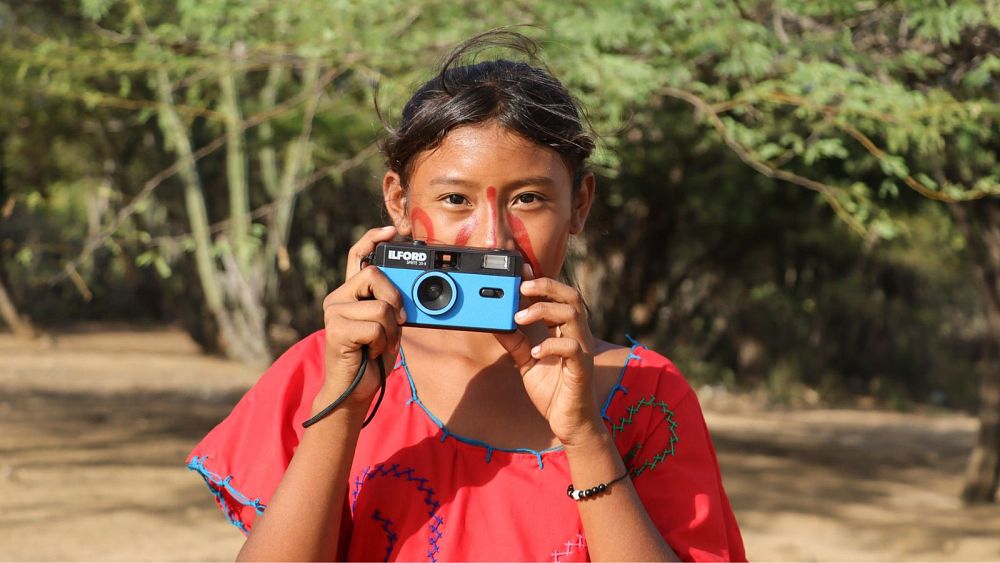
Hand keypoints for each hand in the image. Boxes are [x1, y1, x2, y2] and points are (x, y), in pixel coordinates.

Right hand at [317, 226, 404, 414]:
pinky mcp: (336, 330)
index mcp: (350, 293)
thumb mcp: (389, 324)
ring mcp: (334, 312)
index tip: (392, 231)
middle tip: (398, 322)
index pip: (357, 256)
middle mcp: (338, 298)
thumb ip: (392, 303)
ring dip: (392, 329)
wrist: (355, 390)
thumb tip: (409, 288)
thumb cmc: (372, 357)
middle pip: (374, 274)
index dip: (373, 239)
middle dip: (395, 299)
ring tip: (381, 343)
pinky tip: (372, 351)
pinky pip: (375, 326)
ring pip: (380, 305)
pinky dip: (383, 342)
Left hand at [495, 271, 602, 445]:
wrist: (568, 422)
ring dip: (544, 310)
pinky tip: (535, 351)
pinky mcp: (581, 369)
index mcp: (565, 331)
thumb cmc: (552, 391)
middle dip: (547, 286)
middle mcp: (577, 335)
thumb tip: (496, 323)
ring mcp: (582, 350)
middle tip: (522, 286)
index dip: (541, 281)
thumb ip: (515, 342)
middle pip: (572, 296)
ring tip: (520, 317)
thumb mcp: (527, 362)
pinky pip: (572, 348)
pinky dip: (551, 345)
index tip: (520, 271)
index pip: (558, 296)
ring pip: (573, 314)